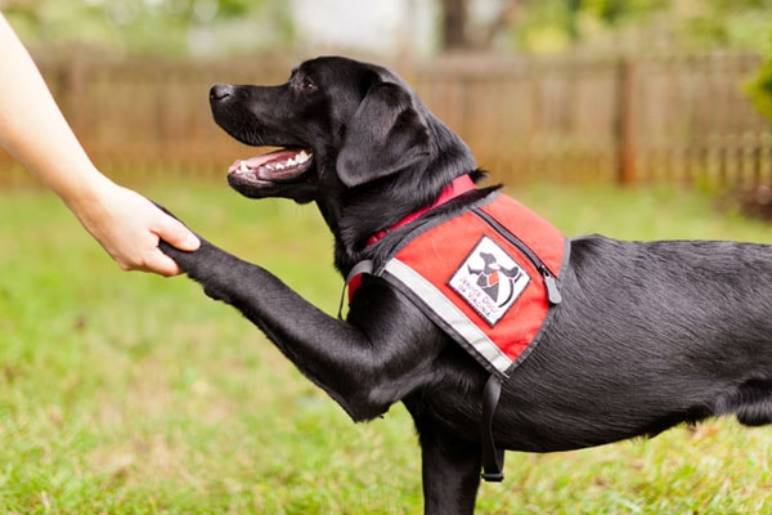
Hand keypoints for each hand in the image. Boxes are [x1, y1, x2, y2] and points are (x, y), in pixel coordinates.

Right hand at [71, 178, 199, 275]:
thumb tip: (195, 247)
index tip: (187, 243)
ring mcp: (121, 259)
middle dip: (170, 252)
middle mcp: (131, 265)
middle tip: (169, 229)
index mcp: (145, 260)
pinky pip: (136, 253)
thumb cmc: (125, 208)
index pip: (173, 270)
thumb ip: (178, 235)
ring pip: (148, 259)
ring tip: (152, 225)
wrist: (91, 200)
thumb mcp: (158, 219)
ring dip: (156, 247)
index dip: (185, 259)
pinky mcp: (114, 251)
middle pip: (161, 265)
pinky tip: (139, 226)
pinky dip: (143, 244)